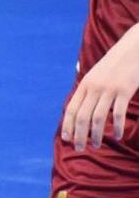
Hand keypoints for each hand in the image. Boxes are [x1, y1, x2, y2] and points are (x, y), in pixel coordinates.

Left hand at [62, 24, 138, 150]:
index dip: (68, 126)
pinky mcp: (124, 90)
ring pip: (97, 118)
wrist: (133, 49)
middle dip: (78, 135)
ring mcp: (109, 89)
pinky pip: (118, 113)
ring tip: (95, 145)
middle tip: (79, 148)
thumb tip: (81, 108)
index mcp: (84, 85)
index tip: (66, 139)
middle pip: (82, 117)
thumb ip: (88, 90)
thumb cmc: (115, 65)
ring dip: (95, 135)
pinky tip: (117, 136)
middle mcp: (93, 88)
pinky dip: (116, 127)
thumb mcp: (96, 75)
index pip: (71, 110)